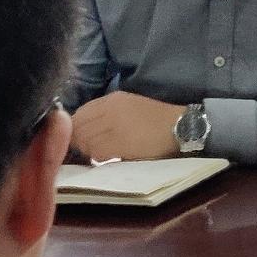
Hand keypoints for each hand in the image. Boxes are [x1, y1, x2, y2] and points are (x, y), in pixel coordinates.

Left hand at [70, 92, 184, 162]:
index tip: (81, 136)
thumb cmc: (156, 118)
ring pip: (85, 141)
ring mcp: (114, 126)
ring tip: (100, 152)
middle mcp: (110, 110)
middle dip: (79, 140)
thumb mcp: (129, 106)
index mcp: (112, 99)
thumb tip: (84, 127)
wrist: (180, 127)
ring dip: (88, 149)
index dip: (75, 127)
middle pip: (78, 128)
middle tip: (87, 148)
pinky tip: (109, 156)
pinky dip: (98, 156)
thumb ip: (106, 112)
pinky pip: (97, 152)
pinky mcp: (120, 143)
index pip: (79, 113)